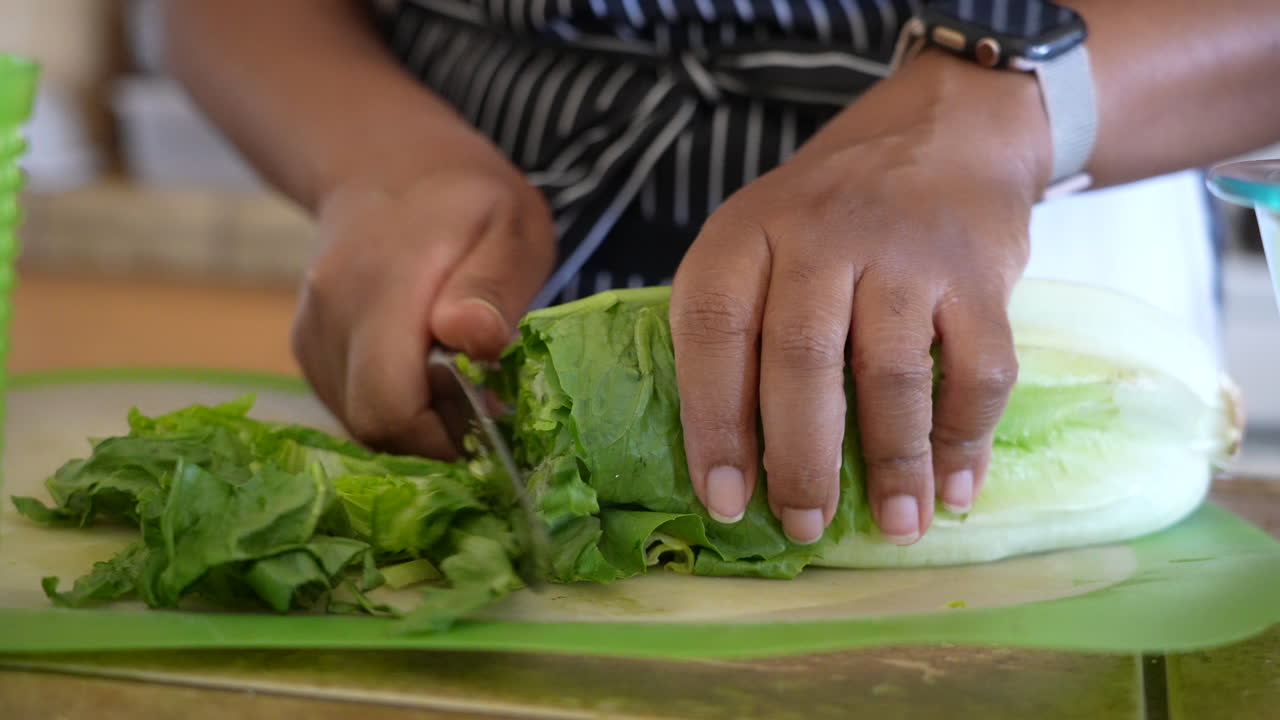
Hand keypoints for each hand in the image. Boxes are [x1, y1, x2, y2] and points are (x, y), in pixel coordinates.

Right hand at [292, 132, 554, 457]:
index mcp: (385, 282)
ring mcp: (310, 332)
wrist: (390, 166)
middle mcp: (331, 312)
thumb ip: (492, 285)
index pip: (391, 404)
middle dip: (435, 436)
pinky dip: (392, 408)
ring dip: (415, 423)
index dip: (445, 433)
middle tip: (486, 412)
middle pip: (371, 424)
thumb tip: (473, 338)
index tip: (495, 417)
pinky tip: (426, 378)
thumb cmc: (468, 201)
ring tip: (460, 388)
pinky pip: (347, 404)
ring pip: (358, 421)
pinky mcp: (307, 347)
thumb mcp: (509, 227)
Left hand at [670, 51, 1050, 544]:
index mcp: (747, 232)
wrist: (942, 130)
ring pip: (891, 374)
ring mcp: (904, 251)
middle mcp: (820, 235)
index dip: (713, 424)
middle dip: (802, 461)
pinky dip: (967, 438)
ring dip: (894, 465)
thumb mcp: (758, 238)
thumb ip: (739, 324)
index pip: (713, 331)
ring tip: (894, 528)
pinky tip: (957, 489)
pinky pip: (977, 369)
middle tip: (804, 527)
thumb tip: (733, 464)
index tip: (722, 500)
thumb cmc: (830, 212)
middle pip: (801, 361)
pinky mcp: (978, 271)